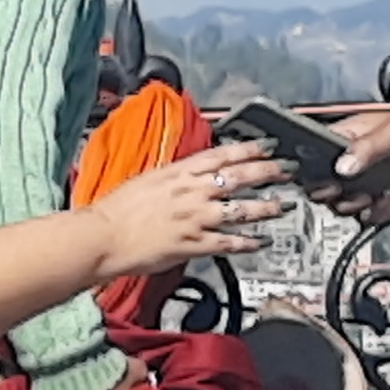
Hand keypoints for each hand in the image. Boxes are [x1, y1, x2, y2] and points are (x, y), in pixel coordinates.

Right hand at [87, 140, 283, 277]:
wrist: (103, 236)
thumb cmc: (117, 210)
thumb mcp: (148, 179)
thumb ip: (175, 176)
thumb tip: (192, 174)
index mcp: (179, 172)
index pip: (222, 154)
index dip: (249, 148)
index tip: (268, 145)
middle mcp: (192, 192)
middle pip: (239, 177)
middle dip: (268, 171)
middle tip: (286, 169)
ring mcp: (195, 218)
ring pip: (241, 209)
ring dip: (266, 207)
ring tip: (284, 206)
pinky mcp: (194, 244)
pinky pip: (229, 242)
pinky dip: (248, 242)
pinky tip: (262, 242)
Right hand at [326, 98, 389, 220]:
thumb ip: (367, 148)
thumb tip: (343, 166)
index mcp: (357, 135)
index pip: (323, 150)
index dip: (315, 164)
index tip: (317, 176)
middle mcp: (364, 158)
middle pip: (332, 180)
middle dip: (331, 190)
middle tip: (338, 191)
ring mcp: (378, 178)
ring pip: (350, 199)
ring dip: (351, 204)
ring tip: (362, 199)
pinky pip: (376, 212)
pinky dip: (374, 215)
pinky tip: (377, 208)